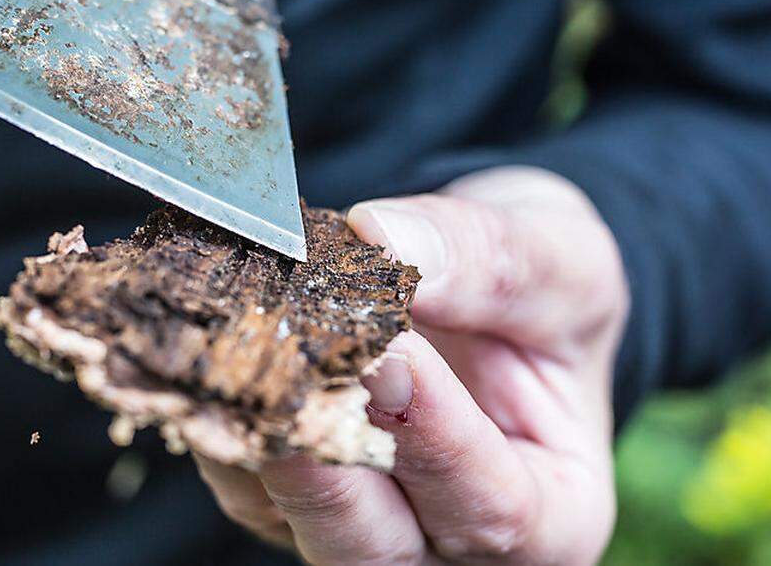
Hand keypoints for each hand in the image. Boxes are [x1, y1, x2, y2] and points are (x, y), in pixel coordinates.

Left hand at [195, 166, 629, 564]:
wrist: (483, 288)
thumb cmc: (542, 289)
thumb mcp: (558, 258)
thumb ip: (489, 258)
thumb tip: (383, 236)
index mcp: (552, 514)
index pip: (491, 505)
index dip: (435, 435)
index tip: (390, 352)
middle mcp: (447, 545)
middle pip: (371, 549)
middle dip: (322, 460)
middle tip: (290, 361)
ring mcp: (356, 527)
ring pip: (285, 515)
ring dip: (252, 426)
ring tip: (235, 336)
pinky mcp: (286, 494)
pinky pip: (238, 476)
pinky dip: (221, 409)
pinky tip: (212, 339)